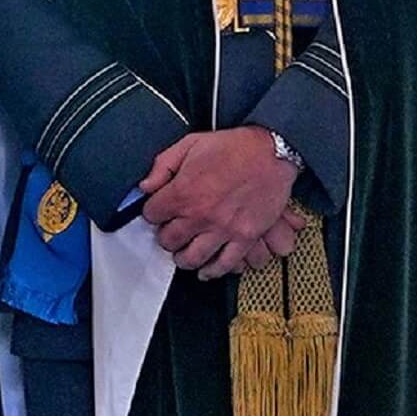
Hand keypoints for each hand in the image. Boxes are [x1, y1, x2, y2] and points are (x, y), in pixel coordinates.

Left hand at [138, 128, 302, 279]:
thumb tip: (145, 186)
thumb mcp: (190, 144)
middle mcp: (200, 215)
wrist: (271, 151)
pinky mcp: (245, 237)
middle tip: (171, 232)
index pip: (152, 215)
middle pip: (169, 241)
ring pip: (192, 258)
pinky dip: (212, 270)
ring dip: (183, 257)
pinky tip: (206, 269)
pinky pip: (224, 264)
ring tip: (183, 253)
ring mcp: (223, 229)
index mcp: (183, 191)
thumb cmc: (232, 146)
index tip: (158, 211)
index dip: (153, 212)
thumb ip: (162, 165)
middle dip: (166, 237)